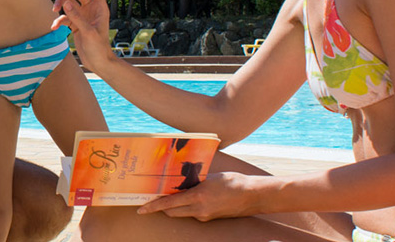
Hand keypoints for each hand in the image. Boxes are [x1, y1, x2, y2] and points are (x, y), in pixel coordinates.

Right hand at [53, 0, 113, 58]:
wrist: (98, 63)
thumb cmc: (99, 48)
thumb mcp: (88, 32)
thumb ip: (77, 17)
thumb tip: (65, 2)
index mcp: (100, 7)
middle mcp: (91, 9)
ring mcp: (83, 16)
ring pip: (69, 3)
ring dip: (60, 4)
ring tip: (54, 10)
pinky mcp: (75, 24)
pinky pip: (65, 17)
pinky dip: (59, 20)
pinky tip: (54, 27)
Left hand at [137, 171, 273, 220]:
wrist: (252, 195)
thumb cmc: (233, 181)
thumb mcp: (209, 177)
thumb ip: (193, 181)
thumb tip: (179, 182)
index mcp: (197, 197)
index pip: (168, 204)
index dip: (153, 206)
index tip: (141, 209)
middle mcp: (199, 210)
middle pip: (172, 212)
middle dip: (162, 206)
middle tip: (155, 197)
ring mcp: (204, 216)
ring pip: (182, 213)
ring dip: (175, 206)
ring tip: (176, 193)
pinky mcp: (210, 218)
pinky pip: (193, 213)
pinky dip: (188, 206)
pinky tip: (192, 196)